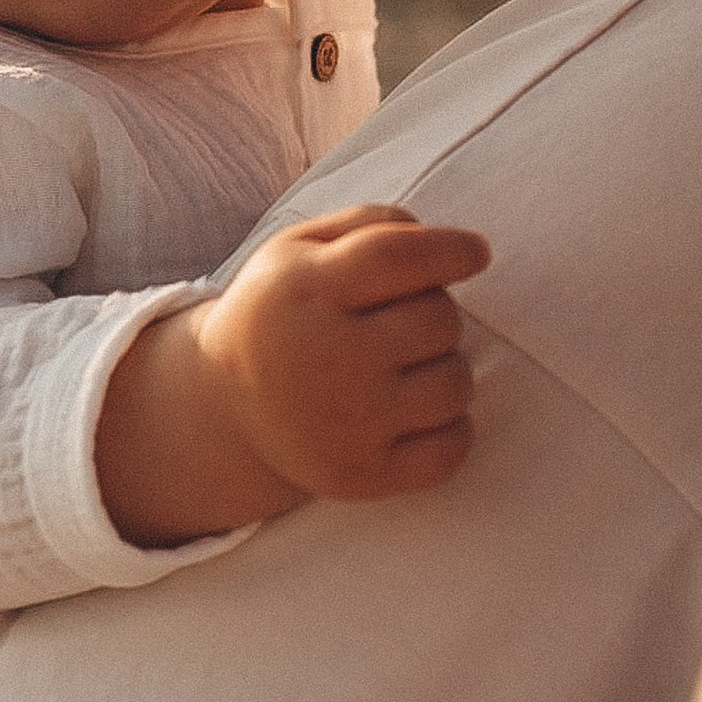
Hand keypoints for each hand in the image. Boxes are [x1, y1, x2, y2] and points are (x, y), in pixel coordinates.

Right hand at [196, 204, 490, 499]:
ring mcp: (346, 423)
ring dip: (448, 369)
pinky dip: (454, 430)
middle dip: (437, 312)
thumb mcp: (297, 249)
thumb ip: (369, 225)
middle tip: (403, 323)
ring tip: (409, 368)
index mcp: (306, 290)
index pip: (398, 257)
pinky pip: (451, 451)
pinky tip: (420, 413)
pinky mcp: (362, 476)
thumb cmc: (284, 313)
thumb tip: (443, 242)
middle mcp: (326, 357)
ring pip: (455, 384)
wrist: (225, 407)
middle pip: (439, 319)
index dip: (452, 249)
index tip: (476, 253)